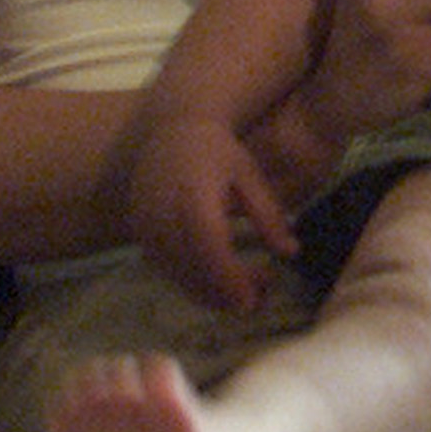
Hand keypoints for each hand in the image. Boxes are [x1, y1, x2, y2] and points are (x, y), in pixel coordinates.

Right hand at [122, 112, 296, 313]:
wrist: (172, 130)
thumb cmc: (217, 149)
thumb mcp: (248, 175)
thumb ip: (268, 214)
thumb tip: (291, 252)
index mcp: (193, 194)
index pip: (210, 246)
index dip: (229, 278)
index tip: (250, 302)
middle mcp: (163, 213)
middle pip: (192, 268)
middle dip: (224, 294)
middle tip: (258, 301)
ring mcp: (146, 225)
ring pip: (177, 274)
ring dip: (209, 294)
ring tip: (243, 294)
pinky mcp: (139, 234)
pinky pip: (165, 269)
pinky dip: (191, 283)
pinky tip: (217, 283)